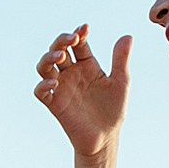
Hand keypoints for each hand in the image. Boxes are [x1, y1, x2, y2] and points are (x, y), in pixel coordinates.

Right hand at [34, 24, 133, 157]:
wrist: (106, 138)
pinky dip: (43, 85)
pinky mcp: (54, 104)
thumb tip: (128, 36)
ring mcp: (61, 88)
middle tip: (71, 39)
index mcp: (87, 65)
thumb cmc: (113, 110)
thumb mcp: (121, 83)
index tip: (85, 29)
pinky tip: (53, 82)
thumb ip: (121, 60)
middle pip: (58, 50)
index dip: (79, 33)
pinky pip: (40, 92)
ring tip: (60, 56)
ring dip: (48, 58)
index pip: (78, 43)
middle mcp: (71, 73)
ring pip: (44, 66)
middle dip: (61, 41)